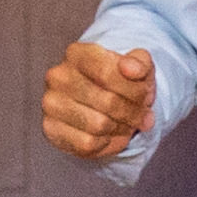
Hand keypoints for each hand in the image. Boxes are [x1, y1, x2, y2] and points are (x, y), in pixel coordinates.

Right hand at [39, 37, 160, 160]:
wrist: (106, 106)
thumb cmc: (122, 83)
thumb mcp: (139, 68)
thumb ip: (140, 63)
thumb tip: (131, 69)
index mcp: (78, 54)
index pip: (108, 73)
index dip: (134, 90)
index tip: (145, 95)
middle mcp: (58, 76)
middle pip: (108, 102)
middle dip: (134, 113)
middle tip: (143, 116)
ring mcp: (51, 103)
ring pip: (99, 125)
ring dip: (122, 129)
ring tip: (127, 123)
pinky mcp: (51, 129)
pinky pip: (88, 143)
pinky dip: (106, 143)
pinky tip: (109, 134)